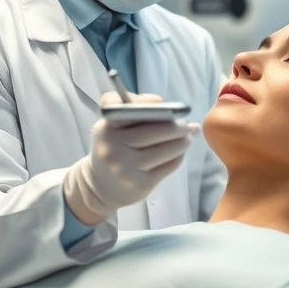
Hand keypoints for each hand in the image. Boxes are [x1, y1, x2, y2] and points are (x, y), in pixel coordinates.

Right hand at [64, 92, 197, 224]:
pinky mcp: (140, 184)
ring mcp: (125, 169)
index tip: (161, 103)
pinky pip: (168, 166)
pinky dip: (178, 157)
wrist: (101, 186)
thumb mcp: (112, 126)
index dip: (146, 104)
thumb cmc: (113, 148)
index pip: (124, 110)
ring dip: (182, 142)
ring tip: (186, 137)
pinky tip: (179, 152)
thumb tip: (159, 101)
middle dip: (176, 126)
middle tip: (186, 124)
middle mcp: (112, 149)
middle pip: (154, 131)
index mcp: (105, 129)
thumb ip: (130, 107)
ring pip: (165, 150)